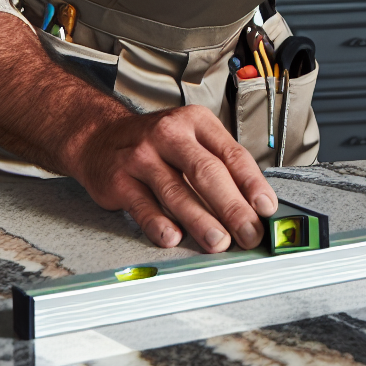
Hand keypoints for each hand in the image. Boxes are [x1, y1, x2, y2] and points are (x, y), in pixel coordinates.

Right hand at [66, 104, 278, 252]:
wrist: (100, 137)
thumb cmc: (156, 143)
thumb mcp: (191, 138)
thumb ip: (219, 165)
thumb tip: (253, 204)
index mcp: (196, 123)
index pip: (232, 154)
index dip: (252, 184)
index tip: (266, 208)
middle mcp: (170, 135)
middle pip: (207, 173)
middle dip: (233, 207)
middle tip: (249, 232)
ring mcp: (142, 156)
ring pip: (177, 192)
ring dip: (201, 221)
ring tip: (220, 242)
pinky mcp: (119, 180)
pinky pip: (143, 205)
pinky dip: (159, 224)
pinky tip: (173, 238)